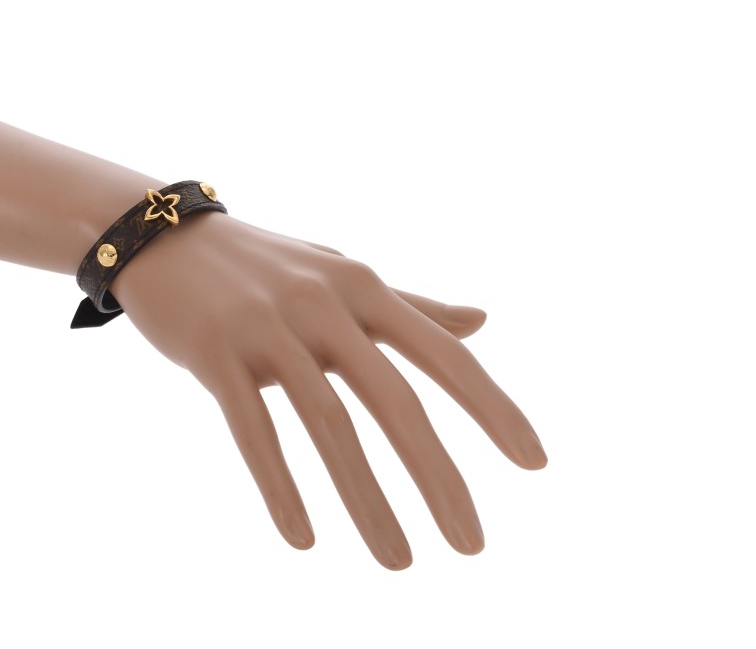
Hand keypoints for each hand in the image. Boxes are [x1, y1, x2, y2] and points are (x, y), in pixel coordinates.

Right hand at [108, 210, 546, 568]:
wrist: (172, 239)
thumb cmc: (276, 267)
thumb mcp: (349, 277)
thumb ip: (415, 308)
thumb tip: (483, 320)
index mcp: (368, 290)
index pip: (445, 355)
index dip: (493, 408)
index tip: (536, 462)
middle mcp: (328, 307)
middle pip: (396, 400)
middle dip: (438, 476)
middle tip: (473, 545)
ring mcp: (271, 329)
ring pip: (328, 426)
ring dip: (367, 501)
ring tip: (400, 562)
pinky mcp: (217, 354)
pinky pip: (253, 430)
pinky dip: (279, 487)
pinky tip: (304, 541)